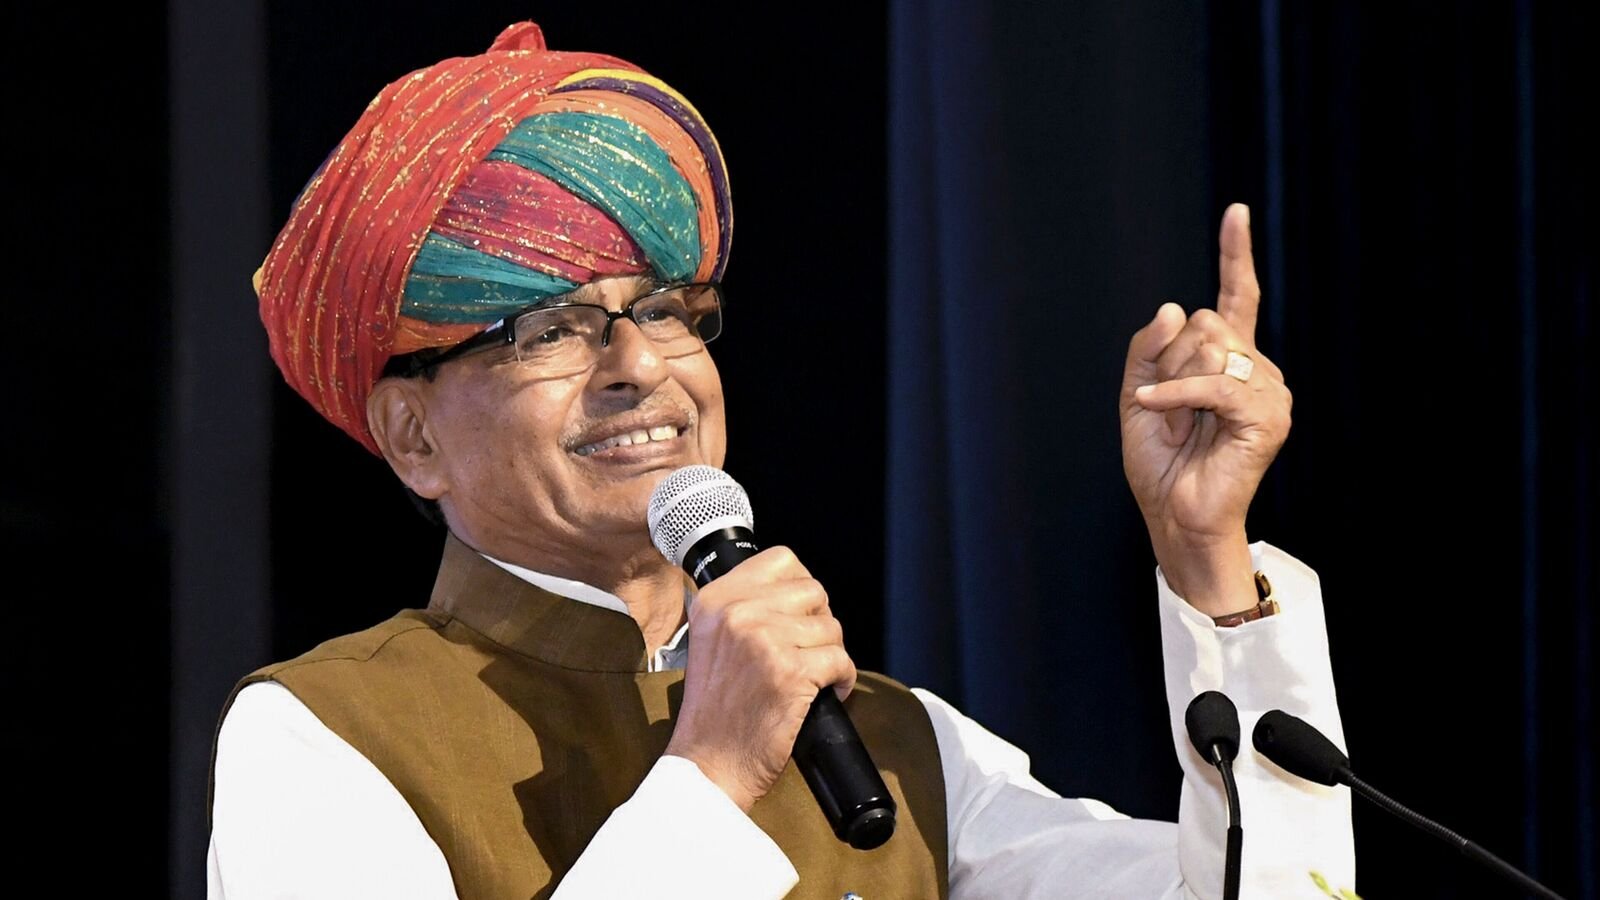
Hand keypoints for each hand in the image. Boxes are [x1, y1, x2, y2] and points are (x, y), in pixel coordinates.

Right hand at [664, 546, 854, 811]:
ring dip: (830, 654)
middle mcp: (737, 612)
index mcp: (716, 599)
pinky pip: (841, 659)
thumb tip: (796, 592)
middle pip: (813, 591)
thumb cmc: (714, 711)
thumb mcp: (712, 640)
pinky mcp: (790, 672)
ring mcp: (764, 639)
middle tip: (807, 651)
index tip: (799, 616)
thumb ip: (744, 609)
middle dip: (819, 623)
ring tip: (812, 677)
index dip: (800, 588)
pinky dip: (842, 679)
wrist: (708, 763)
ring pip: (831, 626)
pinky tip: (825, 693)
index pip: (782, 560)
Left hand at [1119, 204, 1292, 614]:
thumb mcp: (1138, 394)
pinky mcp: (1267, 415)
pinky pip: (1213, 382)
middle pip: (1203, 322)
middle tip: (1169, 406)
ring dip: (1173, 381)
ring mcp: (1267, 390)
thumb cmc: (1160, 462)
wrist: (1174, 515)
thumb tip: (1172, 306)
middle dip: (1169, 359)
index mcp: (1229, 359)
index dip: (1235, 254)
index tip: (1237, 212)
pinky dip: (1176, 393)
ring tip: (1176, 422)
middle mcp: (1256, 368)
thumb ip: (1148, 349)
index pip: (1235, 297)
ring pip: (1209, 346)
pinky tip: (1158, 409)